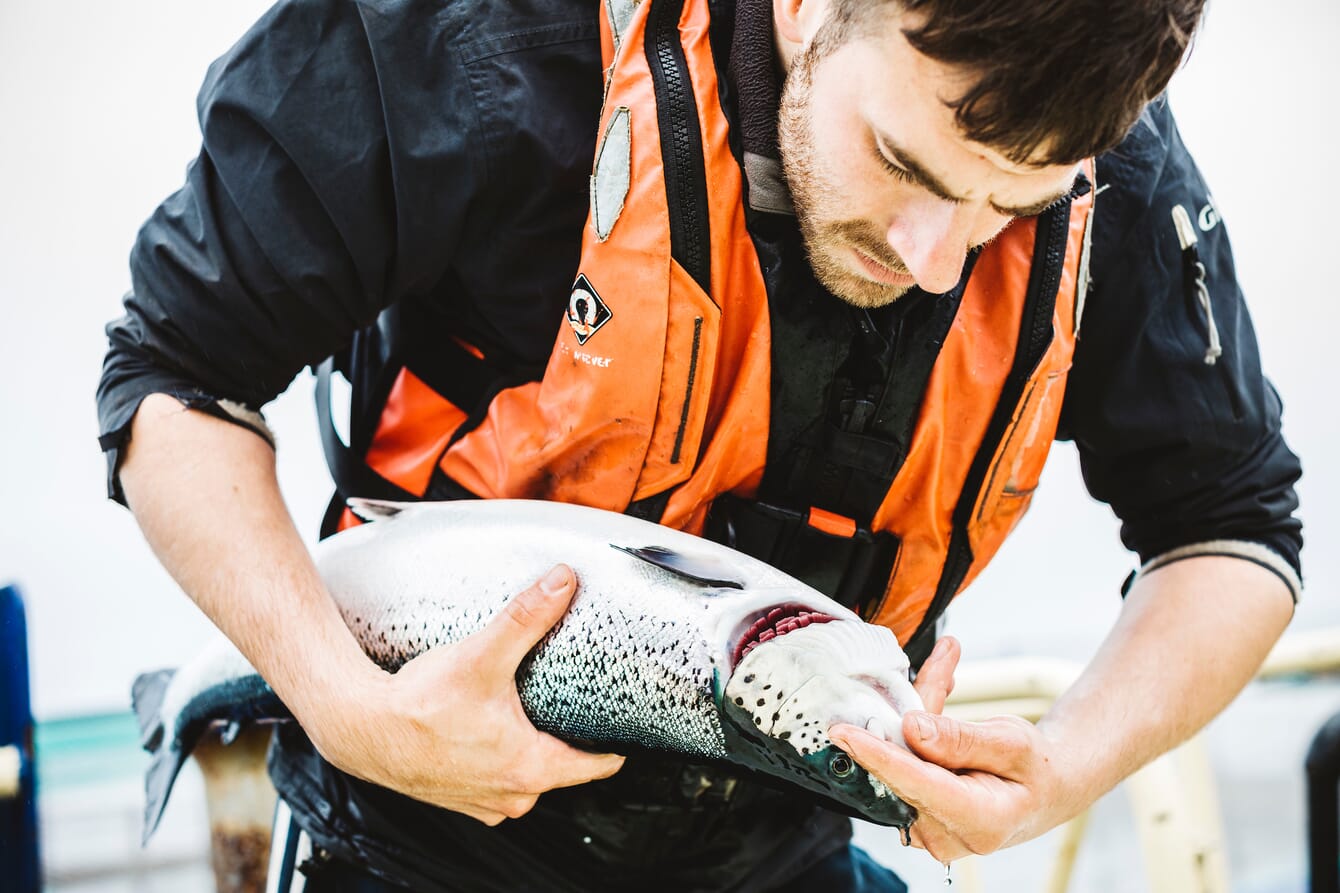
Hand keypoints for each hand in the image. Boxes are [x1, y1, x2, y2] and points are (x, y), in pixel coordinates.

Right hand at [305, 564, 625, 824]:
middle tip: (574, 702)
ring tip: (530, 712)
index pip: (598, 766)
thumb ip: (526, 617)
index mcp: (531, 769)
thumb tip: (563, 581)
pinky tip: (491, 731)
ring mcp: (486, 803)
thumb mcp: (481, 655)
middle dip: (570, 738)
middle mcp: (513, 796)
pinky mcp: (461, 798)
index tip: (628, 722)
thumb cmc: (418, 704)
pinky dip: (500, 760)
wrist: (359, 728)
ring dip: (532, 750)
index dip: (616, 743)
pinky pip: (498, 782)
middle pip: (565, 768)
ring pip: (530, 777)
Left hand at [829, 636, 1078, 859]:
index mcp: (982, 821)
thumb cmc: (1034, 766)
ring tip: (942, 675)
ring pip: (897, 765)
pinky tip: (930, 702)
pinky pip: (898, 770)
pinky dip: (908, 737)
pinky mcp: (913, 819)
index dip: (878, 756)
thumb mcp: (1012, 742)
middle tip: (919, 670)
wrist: (1044, 791)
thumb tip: (910, 726)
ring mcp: (928, 832)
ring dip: (906, 722)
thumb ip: (960, 737)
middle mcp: (948, 835)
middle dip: (899, 718)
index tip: (842, 732)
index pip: (917, 785)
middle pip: (902, 770)